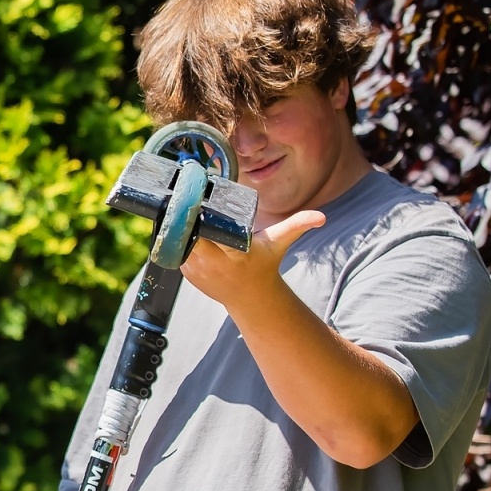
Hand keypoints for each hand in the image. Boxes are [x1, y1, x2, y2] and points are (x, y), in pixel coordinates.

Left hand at [179, 209, 324, 310]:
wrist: (250, 296)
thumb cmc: (264, 263)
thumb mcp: (280, 243)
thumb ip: (297, 225)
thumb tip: (321, 217)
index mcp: (233, 253)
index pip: (209, 233)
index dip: (198, 218)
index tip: (194, 199)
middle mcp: (212, 262)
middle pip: (187, 235)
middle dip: (181, 218)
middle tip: (177, 194)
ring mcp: (196, 268)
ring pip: (175, 242)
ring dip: (173, 225)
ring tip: (169, 200)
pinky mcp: (186, 271)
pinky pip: (172, 250)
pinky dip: (171, 237)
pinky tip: (170, 219)